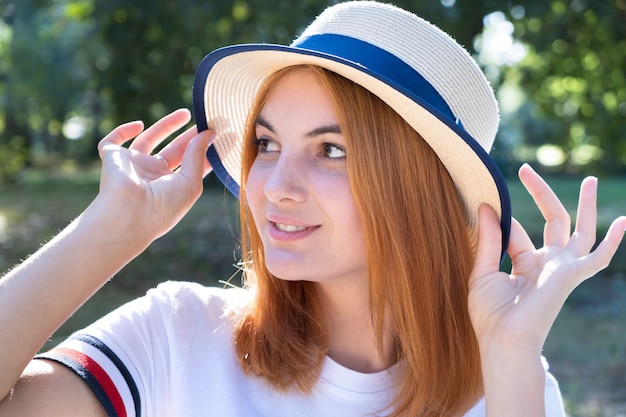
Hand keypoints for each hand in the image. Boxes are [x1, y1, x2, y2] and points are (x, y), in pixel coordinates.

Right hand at [96, 108, 212, 242]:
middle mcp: (152, 177)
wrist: (128, 214)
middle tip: (207, 121)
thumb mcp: (190, 183)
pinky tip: (139, 125)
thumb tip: (208, 134)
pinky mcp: (112, 158)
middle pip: (174, 151)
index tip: (221, 136)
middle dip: (190, 137)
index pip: (190, 166)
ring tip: (186, 113)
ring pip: (148, 140)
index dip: (204, 152)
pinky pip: (112, 141)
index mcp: (171, 188)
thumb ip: (198, 156)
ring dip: (165, 126)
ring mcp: (132, 166)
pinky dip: (123, 131)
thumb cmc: (163, 206)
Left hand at [468, 164, 625, 352]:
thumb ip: (489, 239)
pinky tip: (623, 221)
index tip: (487, 206)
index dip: (500, 220)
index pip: (516, 233)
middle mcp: (547, 264)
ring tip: (591, 181)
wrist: (503, 341)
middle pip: (552, 222)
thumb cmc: (490, 315)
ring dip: (585, 206)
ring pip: (579, 230)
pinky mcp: (571, 274)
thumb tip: (488, 206)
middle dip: (542, 194)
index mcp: (525, 265)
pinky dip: (613, 240)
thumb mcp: (483, 271)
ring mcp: (561, 268)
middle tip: (526, 170)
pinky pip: (597, 256)